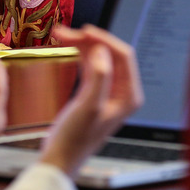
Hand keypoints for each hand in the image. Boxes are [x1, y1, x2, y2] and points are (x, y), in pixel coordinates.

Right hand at [39, 25, 143, 176]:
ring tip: (61, 35)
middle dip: (89, 40)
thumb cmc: (75, 139)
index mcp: (129, 95)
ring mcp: (108, 91)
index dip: (104, 40)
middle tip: (67, 33)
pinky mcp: (93, 92)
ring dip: (81, 45)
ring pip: (98, 57)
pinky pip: (89, 66)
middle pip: (110, 54)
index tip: (84, 31)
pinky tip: (67, 47)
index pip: (124, 55)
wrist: (60, 158)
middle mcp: (122, 92)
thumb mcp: (89, 106)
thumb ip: (100, 76)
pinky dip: (79, 55)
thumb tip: (101, 50)